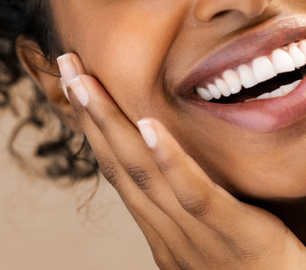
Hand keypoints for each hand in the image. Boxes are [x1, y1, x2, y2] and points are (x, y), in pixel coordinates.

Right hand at [58, 54, 305, 269]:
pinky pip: (197, 196)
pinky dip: (170, 159)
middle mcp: (172, 239)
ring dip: (110, 124)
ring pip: (144, 176)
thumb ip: (212, 208)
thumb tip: (201, 169)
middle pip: (120, 167)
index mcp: (169, 236)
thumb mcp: (233, 241)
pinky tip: (149, 125)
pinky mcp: (238, 240)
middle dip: (90, 114)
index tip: (78, 83)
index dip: (97, 127)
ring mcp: (200, 242)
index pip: (123, 173)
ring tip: (86, 82)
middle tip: (67, 63)